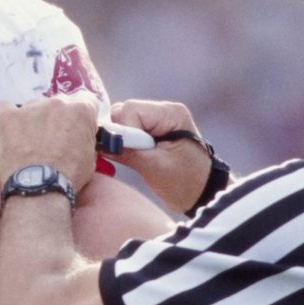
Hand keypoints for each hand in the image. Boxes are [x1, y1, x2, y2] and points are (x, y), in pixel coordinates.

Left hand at [0, 93, 99, 189]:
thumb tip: (79, 134)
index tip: (76, 129)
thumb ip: (85, 136)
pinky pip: (5, 108)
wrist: (39, 188)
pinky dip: (8, 117)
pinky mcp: (7, 117)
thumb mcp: (90, 157)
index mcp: (80, 110)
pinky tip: (10, 131)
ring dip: (34, 120)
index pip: (85, 101)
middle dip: (57, 118)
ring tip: (29, 143)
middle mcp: (57, 102)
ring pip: (33, 107)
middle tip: (53, 140)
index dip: (80, 117)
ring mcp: (30, 107)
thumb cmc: (68, 176)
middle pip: (58, 103)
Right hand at [104, 99, 214, 213]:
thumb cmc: (185, 183)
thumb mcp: (155, 169)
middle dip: (121, 135)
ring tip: (136, 159)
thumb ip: (129, 153)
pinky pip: (126, 130)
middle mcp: (164, 111)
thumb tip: (101, 144)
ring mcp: (157, 120)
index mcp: (171, 113)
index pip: (131, 110)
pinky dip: (123, 143)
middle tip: (132, 157)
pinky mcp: (150, 131)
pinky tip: (132, 157)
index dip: (124, 131)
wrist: (202, 194)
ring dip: (121, 140)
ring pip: (121, 121)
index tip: (128, 153)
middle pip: (124, 112)